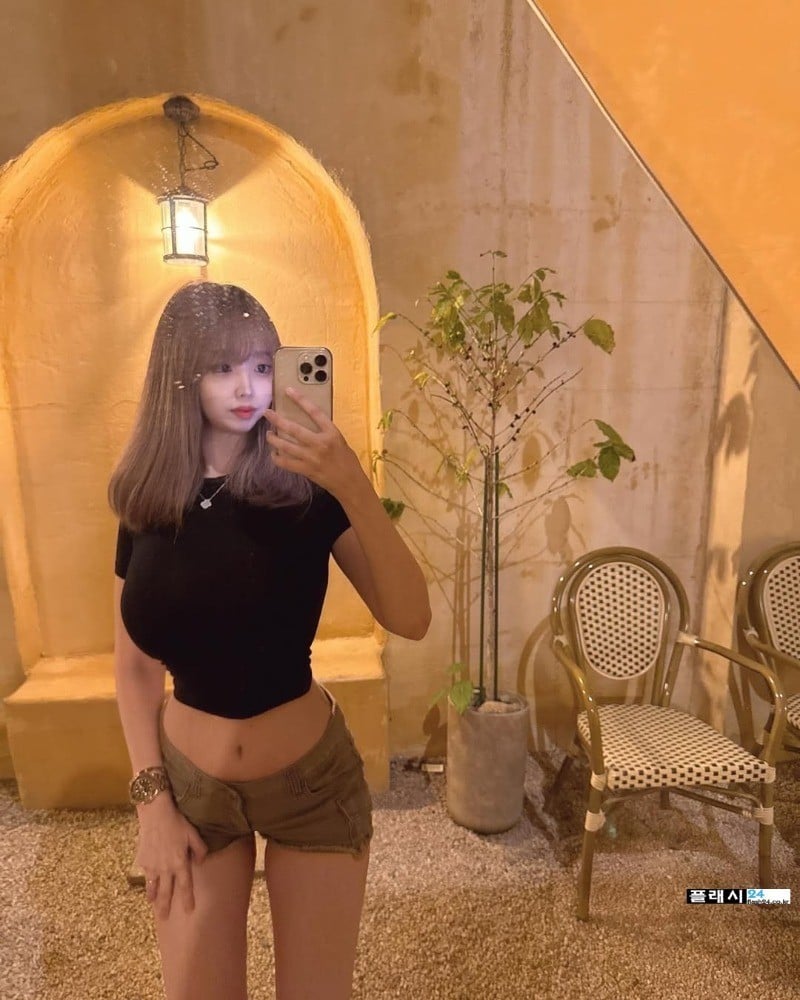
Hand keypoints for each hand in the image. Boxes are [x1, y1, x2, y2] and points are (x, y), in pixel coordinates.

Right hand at [136, 794, 207, 918]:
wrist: (155, 814)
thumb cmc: (177, 822)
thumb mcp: (193, 834)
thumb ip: (200, 850)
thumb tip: (201, 861)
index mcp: (180, 863)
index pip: (185, 886)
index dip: (187, 899)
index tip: (189, 911)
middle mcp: (166, 868)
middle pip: (166, 892)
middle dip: (166, 906)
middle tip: (165, 918)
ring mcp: (152, 866)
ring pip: (153, 887)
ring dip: (154, 898)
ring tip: (155, 906)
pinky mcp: (142, 860)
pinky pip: (146, 876)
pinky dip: (147, 883)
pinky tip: (148, 887)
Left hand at [263, 387, 364, 498]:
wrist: (349, 483)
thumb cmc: (347, 460)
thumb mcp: (340, 440)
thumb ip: (325, 432)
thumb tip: (308, 424)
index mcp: (331, 433)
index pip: (314, 412)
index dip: (300, 400)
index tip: (289, 390)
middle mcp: (319, 443)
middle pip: (293, 429)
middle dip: (277, 420)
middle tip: (267, 413)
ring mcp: (311, 458)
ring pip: (286, 446)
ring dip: (274, 439)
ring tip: (268, 434)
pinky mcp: (305, 470)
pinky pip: (286, 463)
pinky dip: (277, 458)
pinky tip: (274, 453)